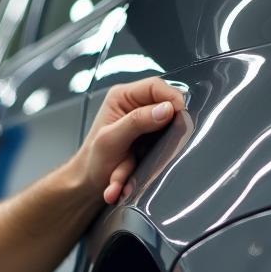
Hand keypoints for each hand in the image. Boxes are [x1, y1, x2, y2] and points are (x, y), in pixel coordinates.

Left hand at [76, 77, 185, 204]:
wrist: (88, 184)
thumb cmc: (92, 161)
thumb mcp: (112, 139)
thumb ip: (137, 121)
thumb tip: (166, 109)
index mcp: (122, 97)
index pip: (155, 86)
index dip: (172, 98)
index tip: (182, 115)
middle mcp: (133, 106)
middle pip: (165, 106)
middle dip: (168, 128)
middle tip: (170, 143)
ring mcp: (143, 124)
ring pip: (166, 129)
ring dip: (157, 151)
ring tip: (139, 163)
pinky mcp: (149, 140)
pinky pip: (160, 147)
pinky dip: (150, 163)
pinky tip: (132, 172)